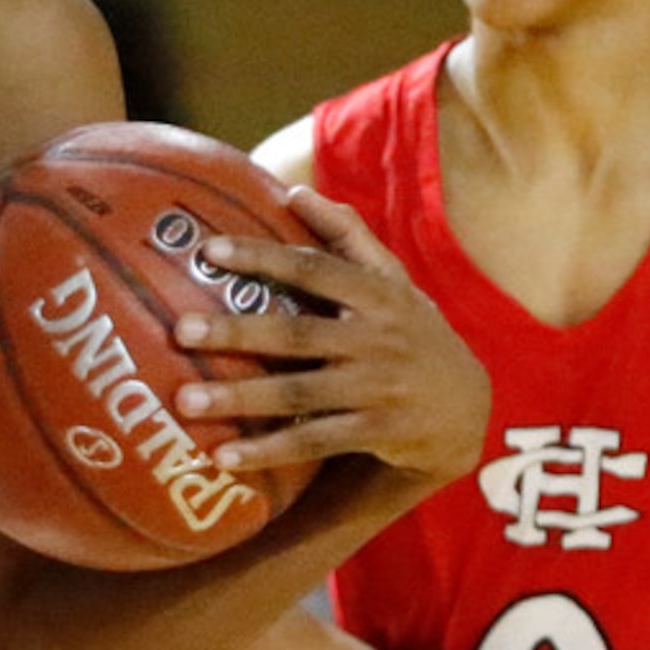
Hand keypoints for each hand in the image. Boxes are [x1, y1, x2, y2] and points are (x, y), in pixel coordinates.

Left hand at [169, 186, 490, 481]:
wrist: (467, 405)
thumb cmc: (410, 329)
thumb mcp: (392, 279)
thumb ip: (346, 235)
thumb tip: (294, 192)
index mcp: (377, 293)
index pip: (314, 268)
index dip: (264, 257)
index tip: (210, 250)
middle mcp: (377, 338)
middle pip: (298, 334)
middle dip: (238, 332)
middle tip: (181, 331)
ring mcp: (377, 388)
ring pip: (300, 392)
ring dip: (241, 398)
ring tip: (186, 401)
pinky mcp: (377, 433)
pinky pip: (315, 440)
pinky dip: (269, 450)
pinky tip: (224, 458)